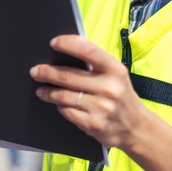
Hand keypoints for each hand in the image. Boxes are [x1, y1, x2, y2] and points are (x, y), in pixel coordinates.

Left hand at [31, 34, 171, 170]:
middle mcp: (109, 87)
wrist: (136, 127)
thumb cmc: (121, 95)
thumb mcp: (116, 75)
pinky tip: (57, 104)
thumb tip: (64, 52)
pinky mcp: (93, 124)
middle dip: (47, 72)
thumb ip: (95, 64)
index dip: (68, 44)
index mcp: (115, 69)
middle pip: (68, 76)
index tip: (53, 43)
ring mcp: (101, 108)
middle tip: (35, 71)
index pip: (87, 50)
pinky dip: (59, 107)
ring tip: (41, 90)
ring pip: (63, 96)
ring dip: (48, 92)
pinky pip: (67, 112)